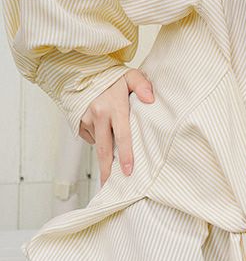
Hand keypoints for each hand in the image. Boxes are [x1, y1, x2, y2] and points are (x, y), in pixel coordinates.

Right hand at [78, 68, 154, 185]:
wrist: (85, 73)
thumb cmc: (113, 77)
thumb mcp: (131, 76)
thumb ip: (143, 85)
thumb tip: (151, 99)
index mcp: (114, 106)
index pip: (122, 135)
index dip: (125, 155)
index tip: (128, 171)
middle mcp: (98, 114)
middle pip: (104, 149)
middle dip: (108, 170)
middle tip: (111, 187)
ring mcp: (86, 120)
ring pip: (99, 143)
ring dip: (106, 153)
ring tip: (114, 159)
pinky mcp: (78, 123)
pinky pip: (91, 138)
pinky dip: (99, 139)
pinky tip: (105, 132)